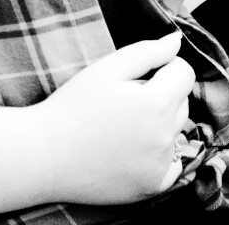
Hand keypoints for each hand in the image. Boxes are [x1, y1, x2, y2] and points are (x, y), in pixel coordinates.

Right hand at [24, 30, 194, 204]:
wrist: (44, 156)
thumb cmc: (71, 107)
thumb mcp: (106, 70)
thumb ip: (146, 52)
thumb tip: (176, 41)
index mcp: (156, 103)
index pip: (184, 73)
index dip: (165, 66)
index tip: (140, 73)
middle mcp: (164, 137)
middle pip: (182, 103)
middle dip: (162, 94)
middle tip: (125, 100)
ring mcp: (160, 165)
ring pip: (176, 132)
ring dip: (161, 123)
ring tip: (124, 126)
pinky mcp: (152, 187)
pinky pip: (172, 164)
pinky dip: (160, 155)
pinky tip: (132, 149)